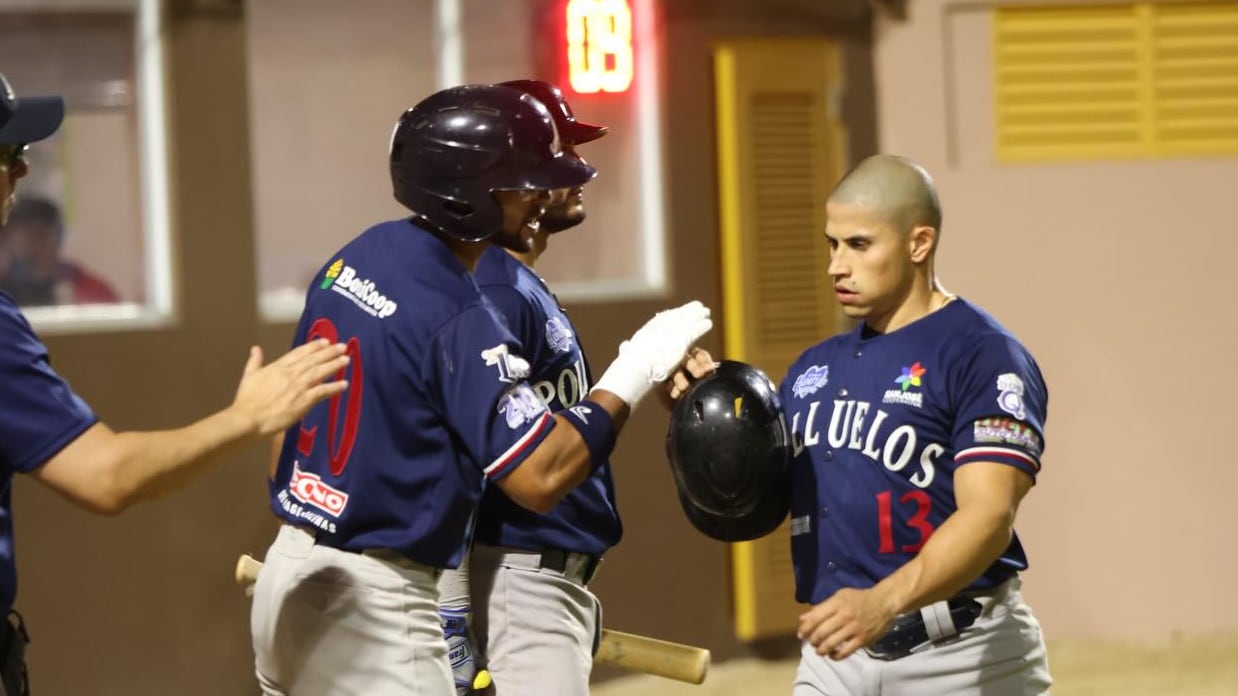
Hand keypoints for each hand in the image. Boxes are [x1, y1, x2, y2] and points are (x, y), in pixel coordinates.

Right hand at [229, 339, 349, 436]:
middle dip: (329, 352)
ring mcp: (298, 387)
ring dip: (334, 365)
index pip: (299, 353)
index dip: (314, 347)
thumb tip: (256, 348)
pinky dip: (334, 387)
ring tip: (346, 359)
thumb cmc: (246, 400)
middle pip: (313, 360)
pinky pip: (322, 392)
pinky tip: (344, 384)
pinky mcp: (303, 401)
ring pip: (319, 372)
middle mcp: (290, 374)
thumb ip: (255, 361)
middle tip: (342, 346)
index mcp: (278, 367)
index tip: (325, 341)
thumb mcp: (249, 376)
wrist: (248, 419)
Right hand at [594, 301, 712, 406]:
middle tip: (696, 306)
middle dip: (686, 311)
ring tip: (705, 311)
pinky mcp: (680, 342)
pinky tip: (708, 323)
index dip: (671, 315)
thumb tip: (625, 346)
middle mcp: (659, 329)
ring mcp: (670, 334)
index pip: (660, 320)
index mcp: (647, 332)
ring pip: (687, 321)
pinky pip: (694, 331)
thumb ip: (628, 349)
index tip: (677, 312)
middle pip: (676, 316)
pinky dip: (701, 327)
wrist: (635, 369)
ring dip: (697, 315)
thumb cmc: (628, 366)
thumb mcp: (627, 354)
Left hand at [797, 587, 898, 660]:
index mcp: (837, 603)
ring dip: (821, 650)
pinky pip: (845, 652)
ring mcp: (854, 629)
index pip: (815, 618)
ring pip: (831, 644)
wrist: (884, 603)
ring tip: (819, 651)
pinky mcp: (862, 640)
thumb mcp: (840, 596)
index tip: (800, 635)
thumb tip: (802, 619)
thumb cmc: (859, 599)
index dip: (805, 629)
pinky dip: (836, 656)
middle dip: (812, 641)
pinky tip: (832, 655)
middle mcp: (844, 616)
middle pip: (821, 632)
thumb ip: (821, 608)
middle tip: (811, 643)